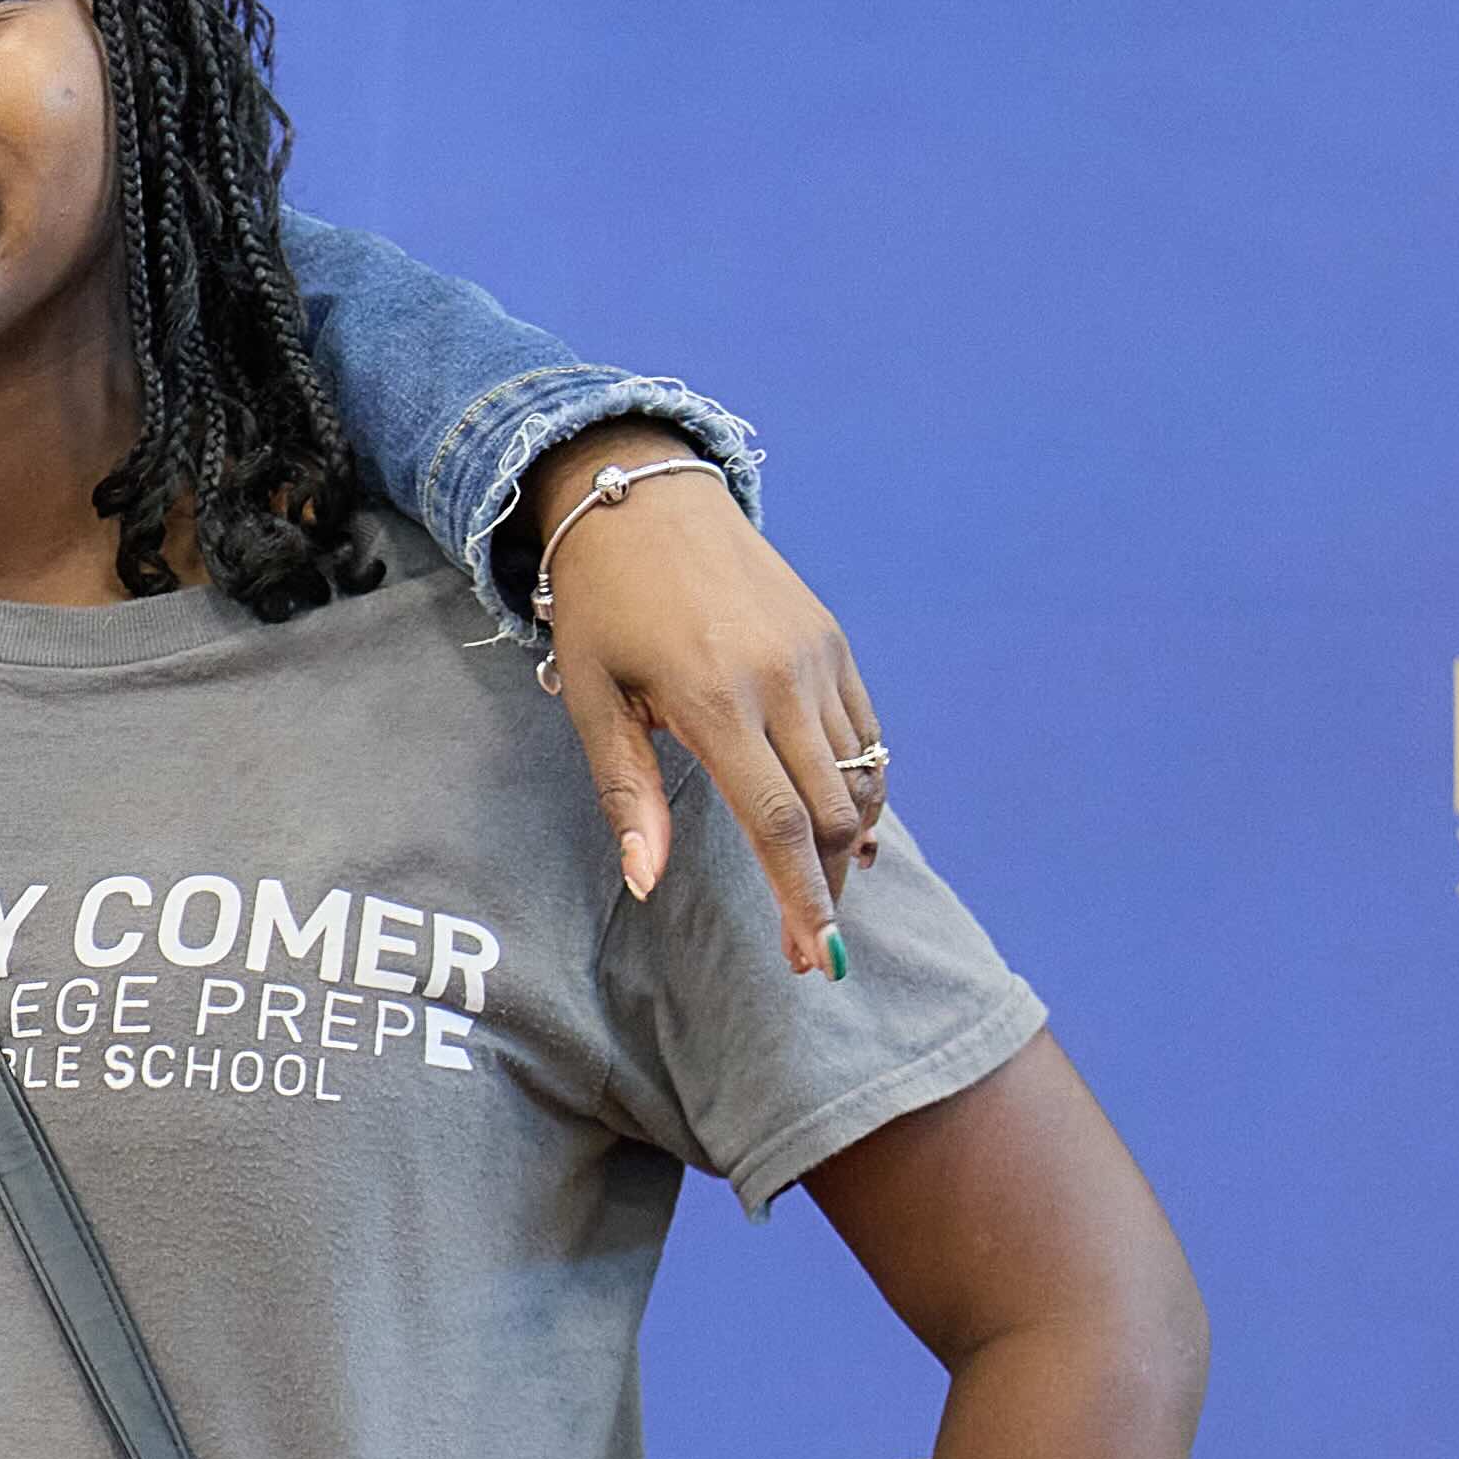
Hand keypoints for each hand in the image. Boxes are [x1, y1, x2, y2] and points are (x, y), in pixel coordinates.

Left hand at [527, 439, 889, 980]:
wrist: (644, 499)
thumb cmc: (602, 607)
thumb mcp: (592, 699)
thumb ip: (627, 795)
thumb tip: (647, 883)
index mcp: (713, 699)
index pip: (778, 824)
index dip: (801, 899)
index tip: (815, 959)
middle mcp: (779, 678)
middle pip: (833, 812)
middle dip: (828, 888)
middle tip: (810, 944)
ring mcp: (816, 656)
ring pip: (862, 776)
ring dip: (852, 844)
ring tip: (824, 891)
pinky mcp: (832, 640)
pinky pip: (866, 732)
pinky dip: (864, 787)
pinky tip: (849, 826)